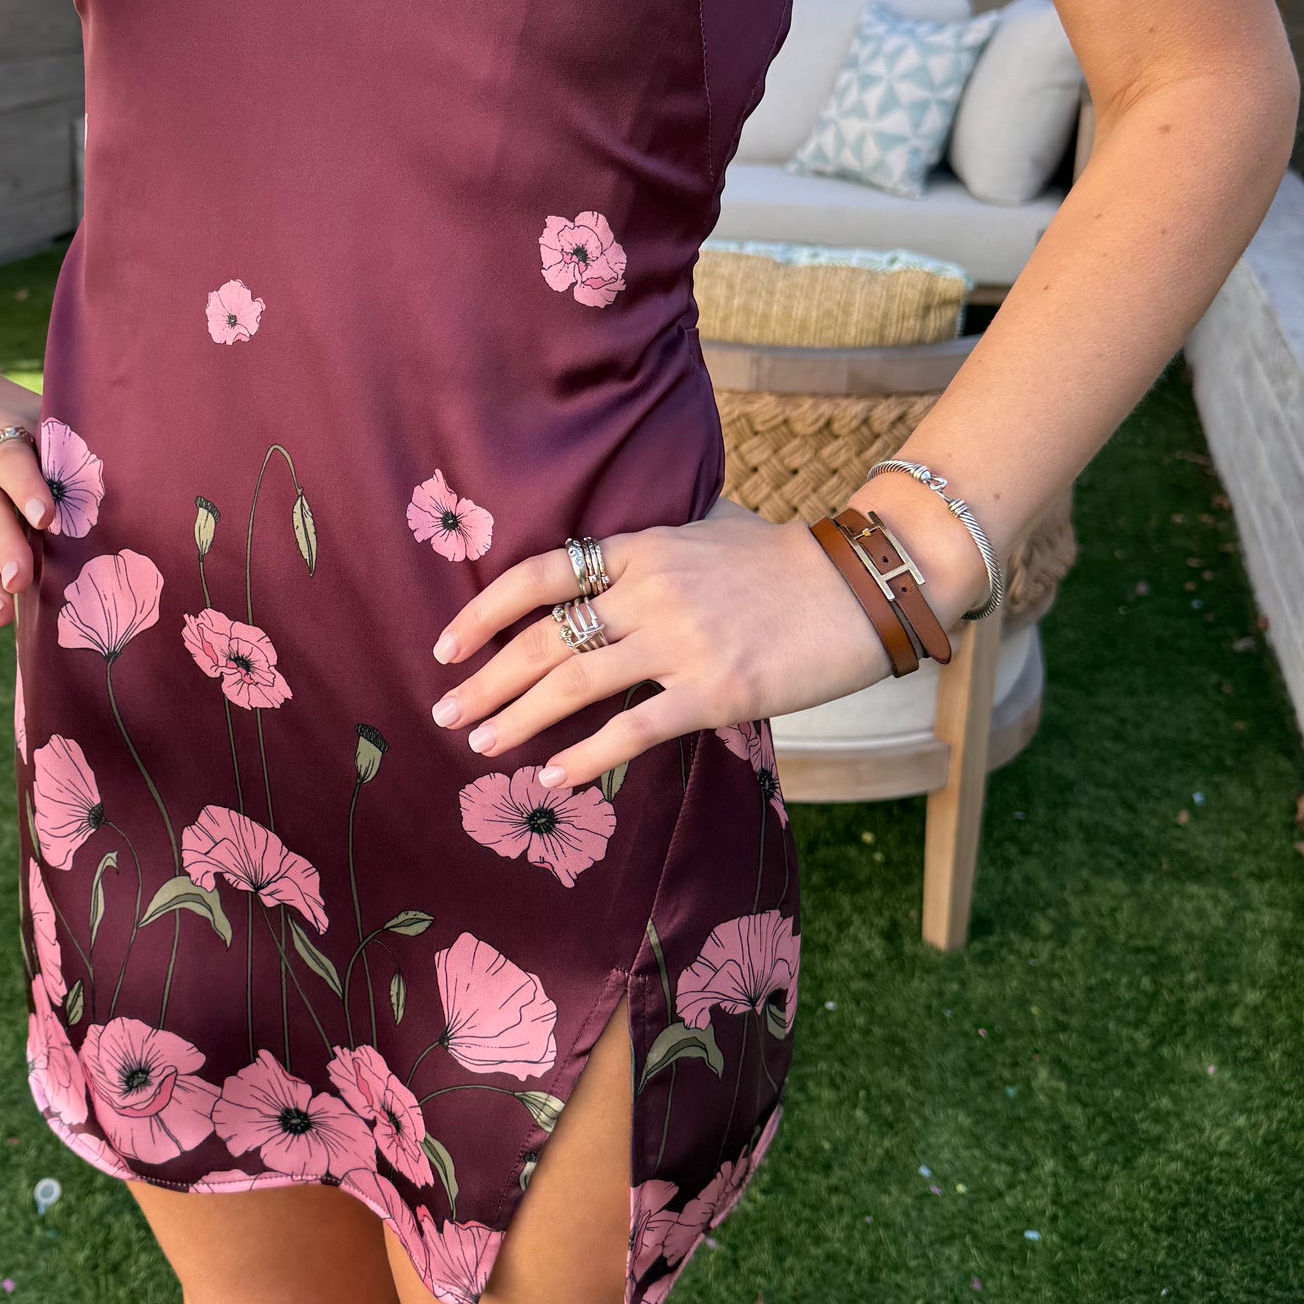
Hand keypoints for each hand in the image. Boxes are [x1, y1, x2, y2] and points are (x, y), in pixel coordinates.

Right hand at [0, 330, 54, 637]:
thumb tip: (131, 468)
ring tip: (0, 616)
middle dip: (3, 549)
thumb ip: (67, 442)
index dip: (29, 490)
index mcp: (0, 439)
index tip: (47, 519)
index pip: (13, 466)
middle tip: (22, 581)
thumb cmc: (7, 412)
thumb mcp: (35, 411)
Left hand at [428, 502, 896, 792]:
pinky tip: (553, 777)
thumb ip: (654, 541)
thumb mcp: (709, 527)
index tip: (446, 646)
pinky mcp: (717, 690)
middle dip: (485, 679)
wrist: (860, 584)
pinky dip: (585, 756)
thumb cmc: (784, 559)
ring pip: (575, 682)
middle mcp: (649, 592)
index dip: (484, 612)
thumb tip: (609, 551)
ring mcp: (681, 642)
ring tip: (481, 746)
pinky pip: (634, 728)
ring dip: (518, 718)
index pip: (539, 575)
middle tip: (444, 711)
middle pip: (543, 637)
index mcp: (641, 549)